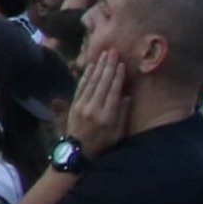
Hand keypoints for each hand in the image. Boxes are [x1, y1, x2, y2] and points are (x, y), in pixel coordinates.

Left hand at [65, 47, 135, 163]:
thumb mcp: (117, 133)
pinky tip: (90, 66)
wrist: (78, 152)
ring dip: (98, 67)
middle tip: (113, 52)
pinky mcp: (74, 104)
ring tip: (104, 54)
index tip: (122, 64)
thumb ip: (123, 114)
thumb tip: (128, 95)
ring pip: (91, 82)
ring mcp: (82, 105)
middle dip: (108, 66)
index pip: (113, 91)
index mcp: (107, 115)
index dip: (118, 77)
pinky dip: (86, 75)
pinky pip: (81, 87)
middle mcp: (93, 108)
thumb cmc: (102, 144)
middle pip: (102, 83)